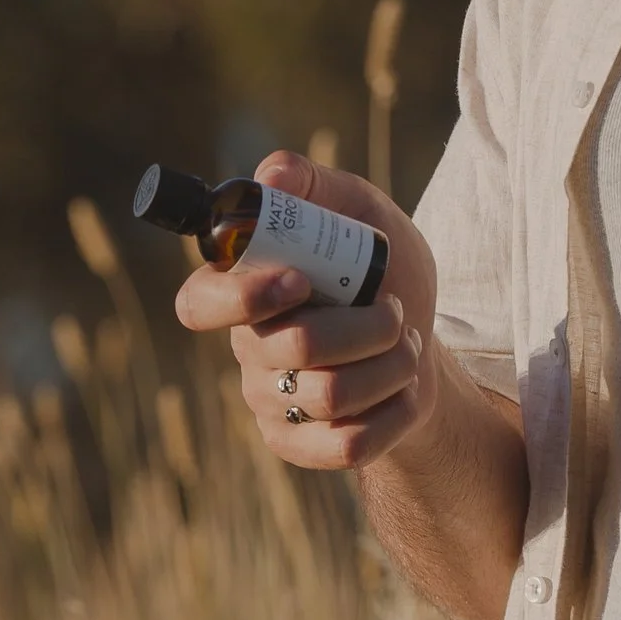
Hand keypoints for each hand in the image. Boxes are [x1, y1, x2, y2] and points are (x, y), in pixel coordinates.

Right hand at [172, 151, 441, 469]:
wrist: (422, 345)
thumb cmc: (383, 274)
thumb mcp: (364, 213)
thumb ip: (316, 185)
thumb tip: (270, 174)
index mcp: (244, 289)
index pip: (198, 303)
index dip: (243, 297)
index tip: (299, 281)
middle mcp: (248, 349)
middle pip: (295, 347)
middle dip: (368, 325)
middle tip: (392, 309)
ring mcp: (269, 403)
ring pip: (332, 394)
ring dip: (394, 364)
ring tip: (406, 345)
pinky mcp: (299, 446)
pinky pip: (348, 445)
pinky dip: (396, 412)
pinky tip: (403, 391)